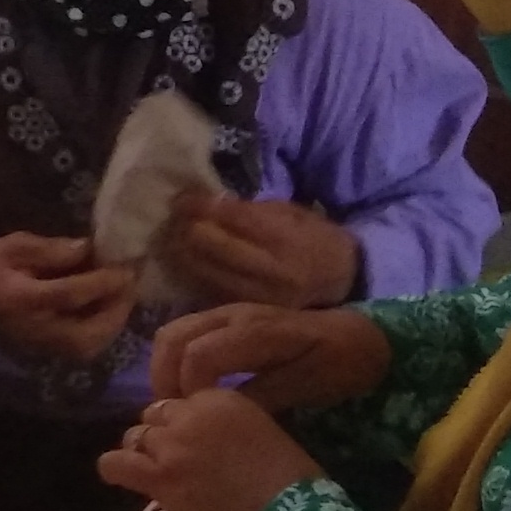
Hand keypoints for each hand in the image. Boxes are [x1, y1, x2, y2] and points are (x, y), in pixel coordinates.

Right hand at [0, 233, 139, 363]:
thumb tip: (88, 249)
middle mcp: (32, 328)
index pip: (70, 295)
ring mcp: (37, 345)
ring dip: (111, 325)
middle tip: (131, 287)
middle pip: (85, 335)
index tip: (127, 267)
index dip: (103, 282)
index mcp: (21, 298)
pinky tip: (107, 311)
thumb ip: (51, 249)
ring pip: (85, 348)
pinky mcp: (41, 351)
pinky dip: (100, 333)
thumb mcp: (14, 245)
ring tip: (123, 298)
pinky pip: (79, 350)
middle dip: (115, 312)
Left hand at [97, 389, 323, 510]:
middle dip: (163, 434)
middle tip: (175, 458)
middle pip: (157, 415)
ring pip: (136, 436)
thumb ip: (233, 428)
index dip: (186, 422)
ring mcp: (170, 445)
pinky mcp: (158, 478)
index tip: (196, 440)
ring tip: (153, 469)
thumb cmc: (292, 481)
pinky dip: (115, 468)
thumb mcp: (265, 434)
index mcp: (221, 398)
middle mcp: (190, 414)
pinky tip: (119, 474)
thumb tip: (219, 442)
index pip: (184, 400)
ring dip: (143, 451)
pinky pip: (116, 465)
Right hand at [143, 303, 390, 408]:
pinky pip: (186, 334)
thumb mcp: (309, 386)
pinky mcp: (226, 321)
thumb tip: (218, 415)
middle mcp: (233, 315)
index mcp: (256, 331)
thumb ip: (264, 396)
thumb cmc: (338, 364)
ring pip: (172, 333)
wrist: (360, 337)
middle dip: (164, 379)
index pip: (198, 355)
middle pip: (173, 338)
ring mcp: (227, 315)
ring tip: (177, 405)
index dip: (188, 389)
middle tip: (172, 416)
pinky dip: (175, 362)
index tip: (197, 418)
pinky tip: (190, 390)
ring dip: (165, 369)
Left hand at [165, 190, 362, 307]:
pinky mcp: (248, 313)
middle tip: (172, 216)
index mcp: (286, 240)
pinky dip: (189, 273)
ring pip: (204, 271)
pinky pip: (207, 290)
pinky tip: (179, 260)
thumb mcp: (292, 213)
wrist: (341, 282)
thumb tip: (206, 204)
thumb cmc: (313, 239)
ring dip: (180, 251)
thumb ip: (251, 210)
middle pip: (213, 246)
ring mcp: (258, 297)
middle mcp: (272, 272)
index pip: (233, 219)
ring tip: (169, 235)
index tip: (182, 198)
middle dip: (186, 227)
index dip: (202, 206)